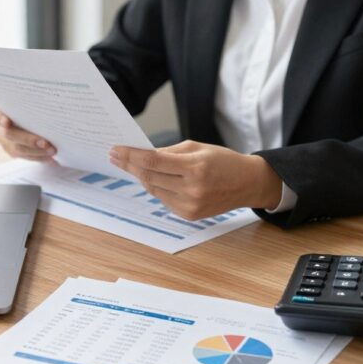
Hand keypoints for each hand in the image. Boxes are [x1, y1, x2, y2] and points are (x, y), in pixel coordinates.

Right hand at [0, 103, 56, 162]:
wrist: (31, 114)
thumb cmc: (30, 103)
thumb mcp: (28, 99)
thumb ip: (30, 101)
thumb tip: (46, 97)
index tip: (7, 122)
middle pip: (8, 134)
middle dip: (28, 139)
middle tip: (45, 143)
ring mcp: (3, 139)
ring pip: (15, 148)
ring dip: (36, 151)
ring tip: (52, 150)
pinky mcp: (11, 149)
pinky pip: (23, 156)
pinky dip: (38, 156)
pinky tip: (50, 156)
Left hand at [109, 140, 282, 220]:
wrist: (247, 183)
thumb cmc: (222, 161)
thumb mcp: (197, 148)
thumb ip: (169, 152)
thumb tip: (142, 156)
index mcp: (195, 168)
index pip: (153, 162)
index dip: (131, 156)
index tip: (116, 149)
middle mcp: (192, 190)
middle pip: (149, 177)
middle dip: (129, 165)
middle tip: (115, 156)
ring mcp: (190, 206)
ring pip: (154, 190)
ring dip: (141, 176)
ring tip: (130, 165)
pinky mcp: (189, 215)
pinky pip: (163, 199)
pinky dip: (156, 188)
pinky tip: (152, 179)